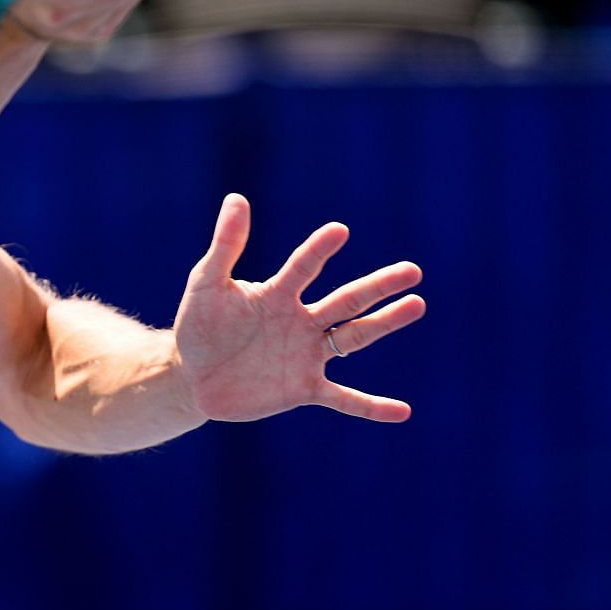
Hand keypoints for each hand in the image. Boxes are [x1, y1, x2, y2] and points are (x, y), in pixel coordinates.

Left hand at [173, 194, 424, 422]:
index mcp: (278, 295)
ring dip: (384, 323)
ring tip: (417, 304)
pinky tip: (401, 412)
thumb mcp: (207, 285)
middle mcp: (301, 322)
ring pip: (353, 337)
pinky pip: (344, 398)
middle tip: (412, 271)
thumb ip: (225, 245)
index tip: (338, 231)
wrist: (193, 377)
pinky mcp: (304, 389)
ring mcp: (306, 356)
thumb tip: (236, 197)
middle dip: (378, 287)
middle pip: (346, 301)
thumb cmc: (200, 325)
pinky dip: (370, 406)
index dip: (318, 250)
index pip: (303, 268)